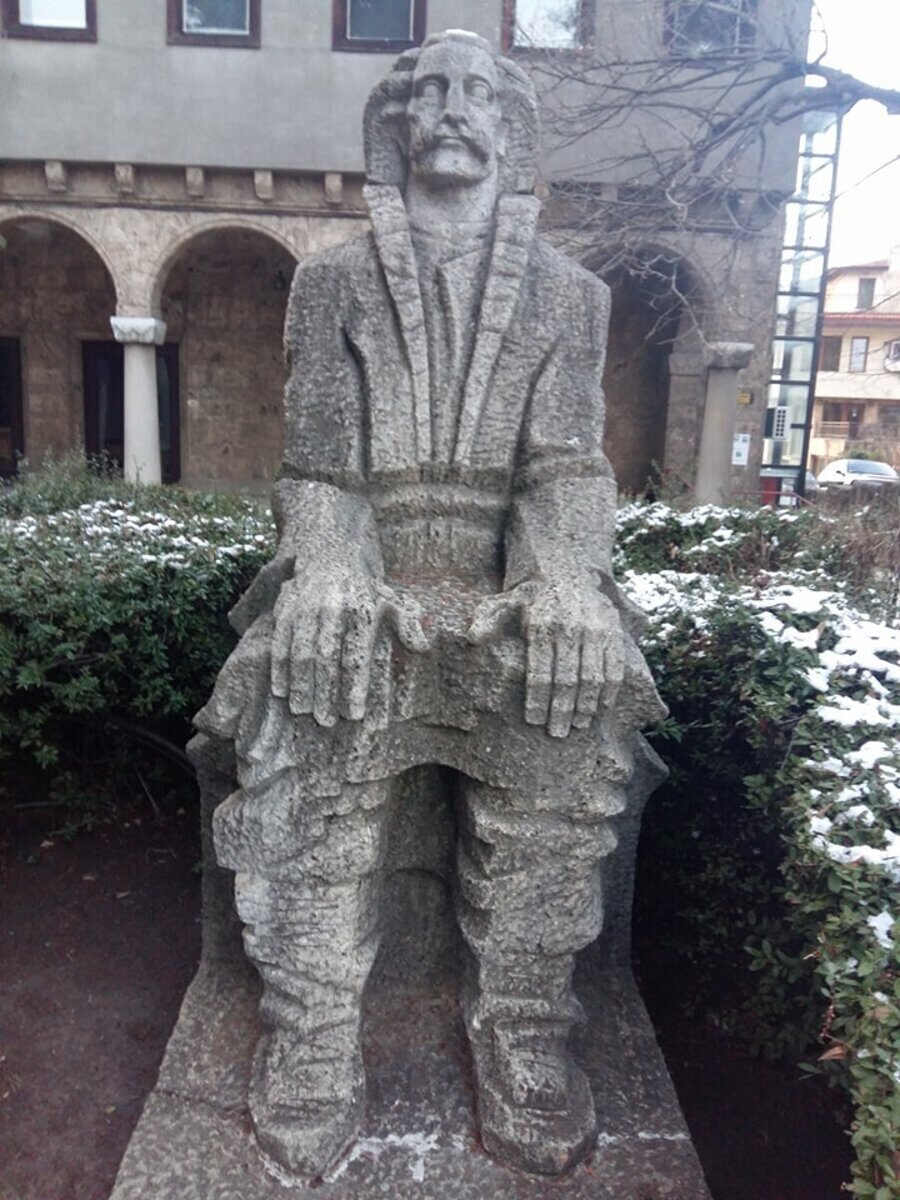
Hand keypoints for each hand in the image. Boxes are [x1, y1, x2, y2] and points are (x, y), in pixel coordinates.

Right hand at [270, 570, 428, 726]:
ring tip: (303, 711)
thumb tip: (421, 646)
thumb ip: (406, 625)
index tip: (354, 714)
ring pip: (300, 653)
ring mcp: (306, 609)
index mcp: (360, 611)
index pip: (356, 657)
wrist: (331, 554)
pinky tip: (281, 691)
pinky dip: (279, 669)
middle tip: (326, 721)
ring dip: (300, 685)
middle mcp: (332, 609)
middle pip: (327, 659)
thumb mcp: (391, 601)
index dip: (354, 687)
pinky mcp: (285, 610)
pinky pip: (280, 643)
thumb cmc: (365, 590)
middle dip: (326, 692)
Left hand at [467, 579, 624, 737]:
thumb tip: (472, 638)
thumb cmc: (531, 596)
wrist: (568, 571)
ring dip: (585, 705)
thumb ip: (488, 620)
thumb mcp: (505, 602)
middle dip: (561, 710)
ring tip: (578, 726)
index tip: (534, 721)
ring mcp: (595, 630)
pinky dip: (609, 691)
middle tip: (556, 733)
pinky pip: (614, 667)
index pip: (539, 671)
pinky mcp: (613, 632)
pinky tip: (600, 709)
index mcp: (540, 624)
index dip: (537, 699)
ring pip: (591, 677)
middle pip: (565, 679)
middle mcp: (569, 627)